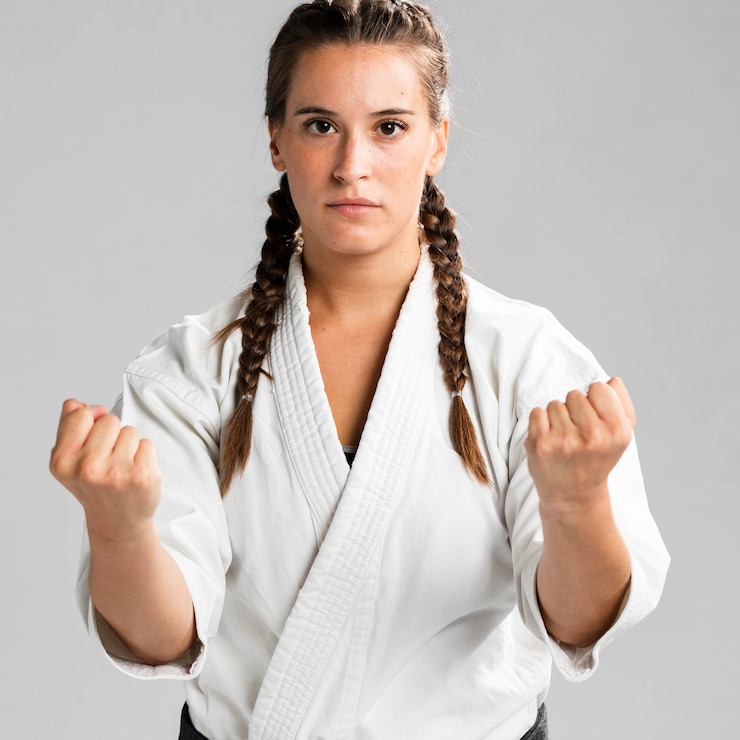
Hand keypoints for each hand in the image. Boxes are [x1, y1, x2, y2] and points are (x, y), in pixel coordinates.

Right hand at [50, 399, 161, 539]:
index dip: (91, 421)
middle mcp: (86, 467)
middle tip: (108, 460)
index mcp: (62, 460)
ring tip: (122, 467)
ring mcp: (116, 472)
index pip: (80, 414)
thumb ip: (71, 424)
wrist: (117, 521)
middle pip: (109, 420)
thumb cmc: (93, 484)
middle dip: (112, 435)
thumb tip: (93, 407)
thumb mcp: (69, 458)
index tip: (92, 440)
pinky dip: (144, 454)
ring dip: (129, 445)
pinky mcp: (142, 475)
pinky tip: (135, 472)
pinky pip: (147, 443)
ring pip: (129, 431)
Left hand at [524, 378, 635, 510]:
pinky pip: (537, 412)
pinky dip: (540, 422)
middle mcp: (593, 435)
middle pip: (575, 394)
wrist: (574, 495)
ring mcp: (564, 440)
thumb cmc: (598, 458)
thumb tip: (611, 380)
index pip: (599, 387)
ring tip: (565, 438)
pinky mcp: (540, 443)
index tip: (594, 418)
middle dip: (574, 409)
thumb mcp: (621, 434)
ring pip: (555, 403)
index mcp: (617, 430)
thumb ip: (621, 402)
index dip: (594, 400)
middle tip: (578, 432)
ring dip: (557, 417)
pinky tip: (550, 440)